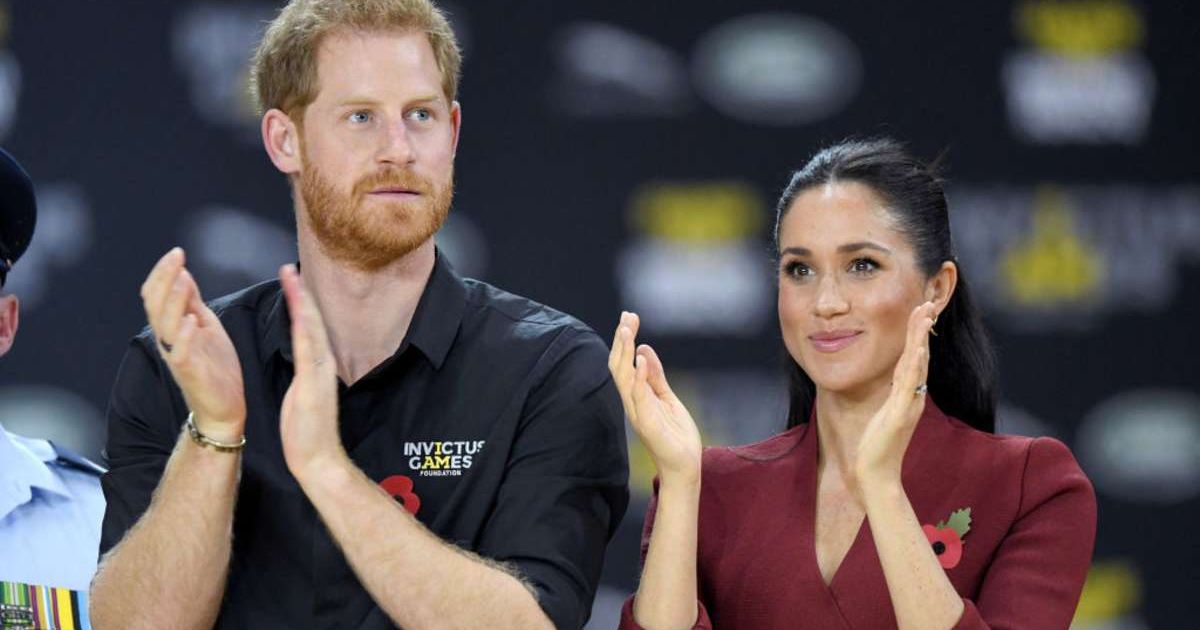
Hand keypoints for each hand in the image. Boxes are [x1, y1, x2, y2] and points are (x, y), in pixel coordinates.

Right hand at [140, 247, 244, 441]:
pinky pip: (180, 353)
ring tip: (182, 280)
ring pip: (165, 325)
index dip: (163, 273)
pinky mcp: (189, 372)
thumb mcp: (206, 325)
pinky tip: (192, 321)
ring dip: (173, 301)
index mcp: (172, 327)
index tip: (177, 252)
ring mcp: (177, 356)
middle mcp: (168, 340)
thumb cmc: (215, 366)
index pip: (156, 296)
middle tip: (176, 257)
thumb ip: (193, 302)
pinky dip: (184, 336)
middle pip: (156, 305)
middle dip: (165, 279)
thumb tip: (182, 273)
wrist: (224, 406)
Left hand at [277, 264, 344, 480]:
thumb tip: (301, 362)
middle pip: (312, 321)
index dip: (301, 304)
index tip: (291, 281)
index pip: (308, 328)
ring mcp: (320, 372)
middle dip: (301, 293)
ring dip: (302, 301)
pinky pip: (308, 348)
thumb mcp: (303, 396)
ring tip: (292, 278)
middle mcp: (322, 364)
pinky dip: (304, 325)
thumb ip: (304, 376)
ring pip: (312, 328)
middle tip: (289, 268)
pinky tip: (298, 309)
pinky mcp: (314, 383)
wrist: (318, 460)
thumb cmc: (307, 432)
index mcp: (317, 367)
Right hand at [608, 312, 701, 485]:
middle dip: (621, 340)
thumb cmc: (675, 435)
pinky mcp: (648, 422)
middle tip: (627, 316)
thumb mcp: (667, 398)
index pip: (624, 362)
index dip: (624, 340)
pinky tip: (640, 358)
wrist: (684, 466)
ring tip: (627, 330)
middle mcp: (633, 402)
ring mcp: (638, 412)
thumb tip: (645, 349)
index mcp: (636, 395)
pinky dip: (639, 376)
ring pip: (624, 377)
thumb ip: (655, 376)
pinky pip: (639, 396)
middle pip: (619, 366)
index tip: (629, 317)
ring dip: (624, 352)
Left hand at [854, 301, 936, 492]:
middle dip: (923, 329)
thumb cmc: (877, 447)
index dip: (918, 335)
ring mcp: (909, 405)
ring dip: (921, 339)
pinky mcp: (900, 415)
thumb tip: (892, 381)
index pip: (914, 358)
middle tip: (927, 303)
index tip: (920, 311)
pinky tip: (919, 350)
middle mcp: (913, 397)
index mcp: (908, 395)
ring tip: (924, 315)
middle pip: (920, 356)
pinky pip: (909, 386)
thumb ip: (891, 396)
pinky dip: (916, 366)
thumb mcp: (884, 413)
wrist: (877, 475)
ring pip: (917, 365)